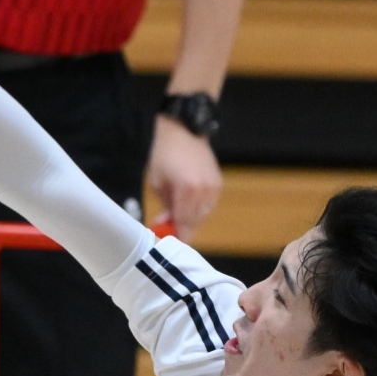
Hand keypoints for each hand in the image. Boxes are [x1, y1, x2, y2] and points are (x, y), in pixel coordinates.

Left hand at [147, 115, 222, 236]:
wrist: (184, 131)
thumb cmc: (165, 155)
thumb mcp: (157, 182)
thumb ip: (165, 207)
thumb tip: (166, 225)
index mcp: (188, 190)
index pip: (185, 223)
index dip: (179, 237)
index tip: (171, 244)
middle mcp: (205, 190)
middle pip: (195, 222)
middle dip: (182, 228)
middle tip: (169, 227)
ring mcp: (214, 187)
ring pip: (203, 215)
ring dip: (190, 218)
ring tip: (176, 210)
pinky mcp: (218, 183)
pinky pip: (209, 205)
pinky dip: (198, 208)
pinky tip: (187, 200)